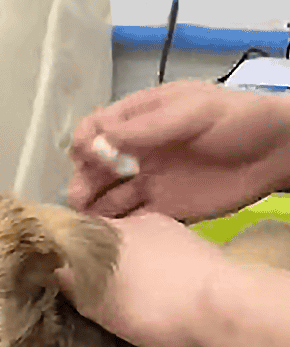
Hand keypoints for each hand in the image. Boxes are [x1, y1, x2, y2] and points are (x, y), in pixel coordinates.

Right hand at [55, 212, 226, 346]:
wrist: (224, 306)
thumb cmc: (155, 306)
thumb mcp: (103, 306)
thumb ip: (75, 286)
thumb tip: (55, 271)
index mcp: (110, 228)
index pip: (76, 230)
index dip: (65, 250)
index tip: (56, 269)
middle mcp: (140, 221)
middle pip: (109, 237)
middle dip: (98, 257)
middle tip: (91, 286)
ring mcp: (173, 231)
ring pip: (139, 246)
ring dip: (130, 264)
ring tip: (125, 291)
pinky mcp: (197, 247)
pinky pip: (164, 256)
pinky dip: (156, 270)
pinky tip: (157, 291)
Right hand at [68, 81, 289, 222]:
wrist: (274, 152)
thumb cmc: (236, 120)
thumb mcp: (191, 112)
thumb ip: (146, 127)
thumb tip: (98, 139)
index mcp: (141, 118)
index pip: (97, 129)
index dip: (85, 143)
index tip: (84, 156)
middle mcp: (138, 151)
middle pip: (96, 167)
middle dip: (83, 181)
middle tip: (77, 199)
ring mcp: (150, 181)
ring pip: (109, 196)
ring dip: (95, 207)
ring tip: (86, 222)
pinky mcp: (164, 209)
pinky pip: (132, 219)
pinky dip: (118, 227)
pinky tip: (109, 235)